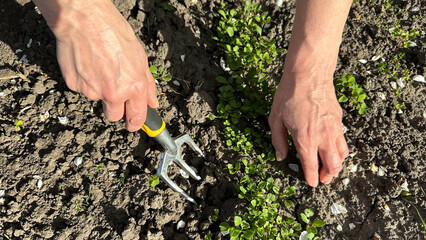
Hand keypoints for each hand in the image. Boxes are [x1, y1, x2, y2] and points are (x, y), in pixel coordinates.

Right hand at [33, 0, 157, 131]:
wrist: (84, 20)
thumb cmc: (114, 32)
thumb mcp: (140, 57)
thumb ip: (147, 84)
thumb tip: (152, 103)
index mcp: (134, 87)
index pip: (136, 118)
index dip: (135, 123)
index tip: (133, 124)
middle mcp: (114, 93)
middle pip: (114, 116)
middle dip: (115, 108)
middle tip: (114, 91)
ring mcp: (92, 91)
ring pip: (97, 100)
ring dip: (99, 90)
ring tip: (99, 66)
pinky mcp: (74, 85)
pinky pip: (82, 89)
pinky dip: (84, 80)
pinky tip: (87, 63)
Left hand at [268, 70, 348, 186]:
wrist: (309, 74)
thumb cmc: (289, 95)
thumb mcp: (275, 119)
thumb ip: (278, 141)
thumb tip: (281, 156)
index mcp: (305, 139)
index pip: (312, 167)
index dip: (312, 178)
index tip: (312, 183)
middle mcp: (323, 137)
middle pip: (333, 166)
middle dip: (328, 177)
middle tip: (322, 179)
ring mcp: (334, 129)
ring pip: (343, 156)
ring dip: (336, 165)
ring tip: (328, 167)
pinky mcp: (339, 121)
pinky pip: (344, 142)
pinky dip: (340, 151)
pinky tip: (332, 150)